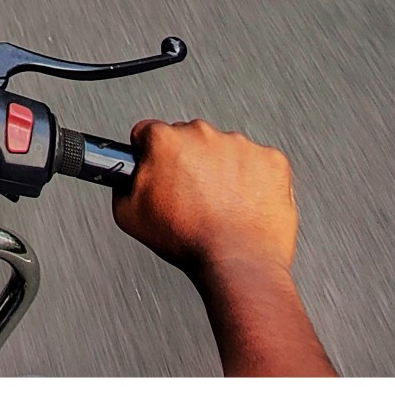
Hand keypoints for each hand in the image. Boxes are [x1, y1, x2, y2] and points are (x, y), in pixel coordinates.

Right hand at [111, 117, 333, 375]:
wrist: (237, 262)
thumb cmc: (188, 241)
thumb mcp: (129, 216)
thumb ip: (123, 184)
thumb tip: (127, 175)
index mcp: (166, 141)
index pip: (150, 132)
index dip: (150, 153)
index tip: (159, 168)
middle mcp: (203, 134)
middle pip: (189, 138)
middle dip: (187, 161)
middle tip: (190, 196)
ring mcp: (240, 145)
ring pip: (225, 150)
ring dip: (221, 169)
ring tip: (220, 205)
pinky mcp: (271, 160)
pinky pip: (257, 163)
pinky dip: (252, 179)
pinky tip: (243, 203)